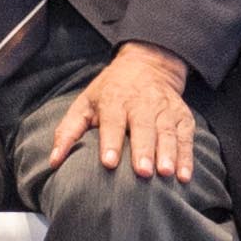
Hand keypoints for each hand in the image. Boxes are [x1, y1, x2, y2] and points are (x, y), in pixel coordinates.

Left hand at [39, 42, 199, 182]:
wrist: (148, 64)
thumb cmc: (110, 91)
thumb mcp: (85, 104)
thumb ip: (68, 132)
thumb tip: (53, 161)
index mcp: (114, 100)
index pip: (112, 121)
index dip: (110, 141)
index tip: (109, 162)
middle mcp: (141, 103)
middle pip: (143, 127)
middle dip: (143, 150)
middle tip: (142, 172)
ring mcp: (164, 109)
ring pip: (166, 132)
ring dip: (168, 154)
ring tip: (166, 174)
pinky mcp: (181, 116)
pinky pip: (186, 137)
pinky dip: (187, 156)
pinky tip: (185, 176)